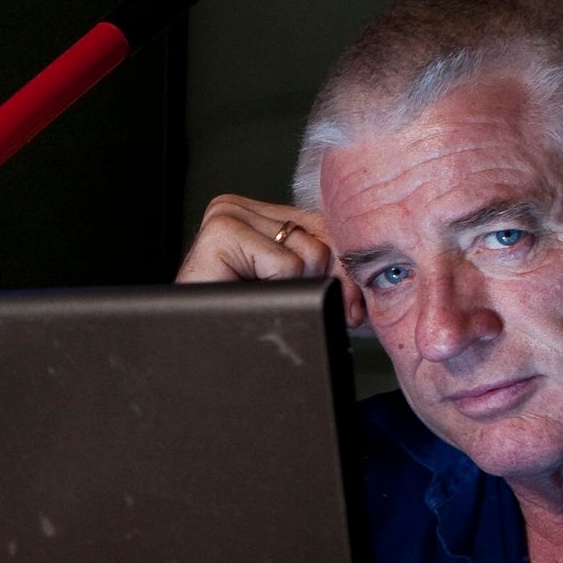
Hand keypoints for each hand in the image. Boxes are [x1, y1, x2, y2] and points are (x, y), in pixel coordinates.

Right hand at [177, 194, 362, 324]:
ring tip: (269, 303)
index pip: (322, 228)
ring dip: (299, 290)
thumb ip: (319, 264)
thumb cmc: (237, 323)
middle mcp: (237, 207)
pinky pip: (286, 266)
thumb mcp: (288, 286)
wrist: (193, 355)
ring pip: (309, 252)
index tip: (354, 308)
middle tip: (334, 314)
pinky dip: (278, 292)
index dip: (344, 270)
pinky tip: (251, 297)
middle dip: (333, 283)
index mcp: (253, 213)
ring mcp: (225, 215)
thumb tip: (369, 270)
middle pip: (322, 238)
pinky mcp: (220, 232)